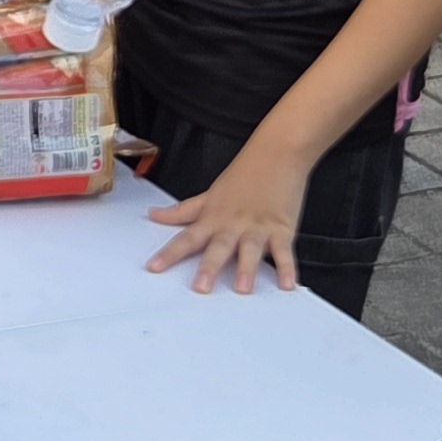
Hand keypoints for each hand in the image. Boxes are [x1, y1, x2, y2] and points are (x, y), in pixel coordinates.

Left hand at [145, 145, 308, 294]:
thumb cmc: (245, 173)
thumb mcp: (209, 194)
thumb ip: (183, 211)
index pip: (186, 238)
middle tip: (201, 287)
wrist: (277, 152)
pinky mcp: (282, 228)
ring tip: (242, 288)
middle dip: (209, 267)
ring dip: (246, 268)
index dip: (169, 253)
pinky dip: (287, 268)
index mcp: (214, 218)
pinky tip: (287, 284)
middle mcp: (233, 224)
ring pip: (250, 250)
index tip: (154, 268)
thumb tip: (155, 215)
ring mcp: (258, 227)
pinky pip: (284, 251)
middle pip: (218, 247)